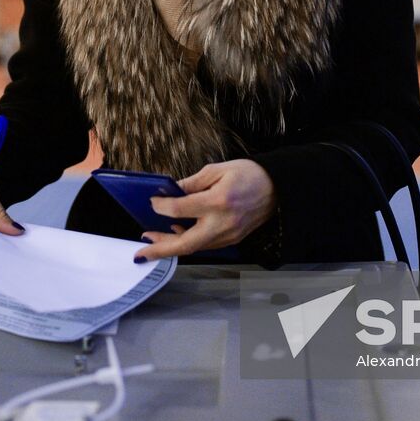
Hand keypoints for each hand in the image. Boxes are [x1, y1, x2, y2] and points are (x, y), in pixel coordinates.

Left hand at [136, 160, 275, 261]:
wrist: (278, 187)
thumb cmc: (249, 174)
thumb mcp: (218, 169)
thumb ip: (192, 183)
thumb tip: (170, 192)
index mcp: (218, 201)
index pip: (180, 209)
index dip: (161, 207)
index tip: (152, 202)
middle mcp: (223, 223)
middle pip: (185, 244)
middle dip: (160, 248)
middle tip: (141, 251)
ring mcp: (229, 235)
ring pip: (194, 247)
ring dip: (172, 245)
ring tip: (153, 238)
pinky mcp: (232, 239)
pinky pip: (205, 244)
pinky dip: (188, 241)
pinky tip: (177, 233)